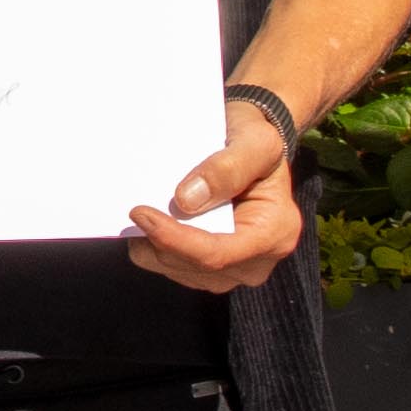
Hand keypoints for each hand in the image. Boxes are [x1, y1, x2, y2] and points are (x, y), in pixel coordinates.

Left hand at [126, 107, 302, 294]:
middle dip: (158, 239)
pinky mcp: (212, 270)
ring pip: (177, 269)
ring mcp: (233, 270)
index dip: (174, 239)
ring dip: (154, 242)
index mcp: (276, 233)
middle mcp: (257, 262)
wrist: (251, 150)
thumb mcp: (254, 140)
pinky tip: (153, 218)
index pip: (217, 253)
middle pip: (193, 265)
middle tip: (135, 205)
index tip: (140, 213)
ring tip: (147, 208)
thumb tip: (185, 201)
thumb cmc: (255, 142)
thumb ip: (226, 168)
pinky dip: (156, 244)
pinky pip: (172, 266)